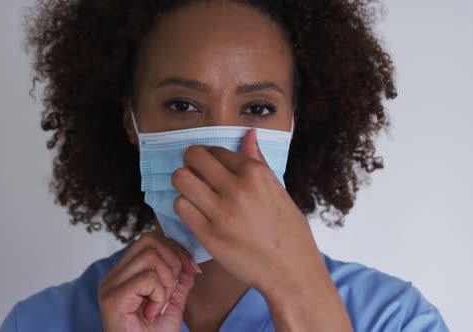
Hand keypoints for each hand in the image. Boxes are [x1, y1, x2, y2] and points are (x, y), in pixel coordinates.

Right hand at [98, 232, 199, 331]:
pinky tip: (153, 311)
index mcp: (124, 275)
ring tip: (161, 303)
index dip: (176, 250)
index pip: (150, 240)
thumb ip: (178, 281)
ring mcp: (110, 286)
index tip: (192, 271)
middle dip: (174, 261)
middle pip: (149, 241)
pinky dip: (160, 293)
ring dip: (167, 281)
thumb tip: (190, 262)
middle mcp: (113, 277)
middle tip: (174, 290)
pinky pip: (148, 278)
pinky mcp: (113, 298)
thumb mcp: (172, 304)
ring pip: (150, 257)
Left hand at [170, 129, 321, 294]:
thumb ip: (259, 162)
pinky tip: (195, 213)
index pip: (216, 150)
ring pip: (181, 180)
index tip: (210, 167)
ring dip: (183, 185)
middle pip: (193, 157)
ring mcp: (220, 212)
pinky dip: (184, 207)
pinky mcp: (208, 234)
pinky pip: (181, 207)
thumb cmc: (289, 232)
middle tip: (194, 174)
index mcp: (255, 173)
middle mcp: (237, 188)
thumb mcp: (279, 190)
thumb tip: (248, 134)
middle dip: (190, 163)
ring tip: (193, 193)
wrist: (291, 272)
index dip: (210, 157)